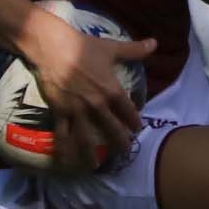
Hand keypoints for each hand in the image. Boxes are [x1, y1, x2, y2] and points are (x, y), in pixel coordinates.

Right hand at [17, 11, 155, 172]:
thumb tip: (155, 43)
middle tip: (125, 152)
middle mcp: (97, 105)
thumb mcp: (111, 47)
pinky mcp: (60, 112)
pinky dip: (64, 149)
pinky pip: (62, 134)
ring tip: (95, 166)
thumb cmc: (83, 45)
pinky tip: (66, 162)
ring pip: (87, 138)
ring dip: (92, 154)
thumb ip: (134, 50)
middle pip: (112, 129)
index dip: (134, 122)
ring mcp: (77, 111)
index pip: (128, 112)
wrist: (52, 47)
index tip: (137, 129)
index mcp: (111, 90)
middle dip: (120, 142)